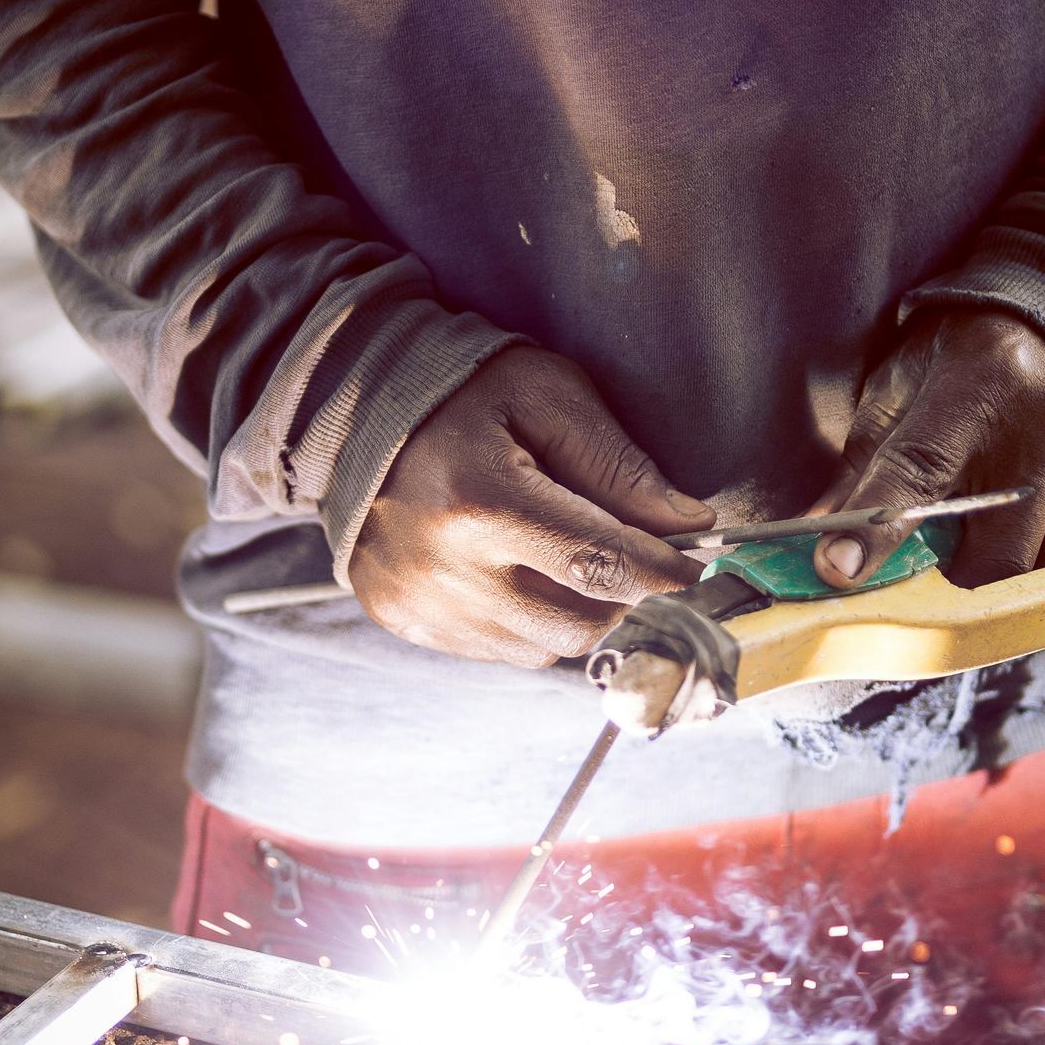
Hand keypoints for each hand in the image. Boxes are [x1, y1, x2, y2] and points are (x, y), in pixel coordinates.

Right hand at [350, 349, 713, 664]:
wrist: (351, 411)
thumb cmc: (462, 393)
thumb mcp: (546, 395)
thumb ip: (617, 463)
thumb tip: (688, 524)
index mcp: (482, 500)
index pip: (599, 562)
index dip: (660, 573)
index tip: (693, 567)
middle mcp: (445, 567)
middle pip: (577, 624)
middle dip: (619, 596)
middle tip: (624, 556)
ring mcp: (419, 603)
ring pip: (542, 648)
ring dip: (574, 612)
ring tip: (561, 556)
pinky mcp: (402, 620)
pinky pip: (497, 651)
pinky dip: (527, 622)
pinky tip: (515, 570)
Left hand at [810, 310, 1044, 591]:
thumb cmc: (980, 348)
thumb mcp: (913, 378)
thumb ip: (868, 460)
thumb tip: (818, 538)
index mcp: (976, 380)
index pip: (918, 468)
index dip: (877, 527)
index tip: (838, 570)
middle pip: (994, 555)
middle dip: (959, 572)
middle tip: (946, 552)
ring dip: (1016, 570)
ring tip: (1002, 527)